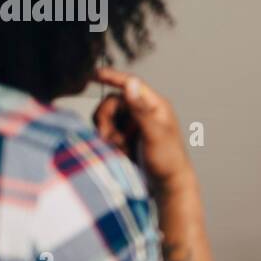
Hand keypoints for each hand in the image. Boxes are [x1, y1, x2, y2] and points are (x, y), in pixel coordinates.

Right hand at [92, 68, 192, 190]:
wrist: (166, 185)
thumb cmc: (168, 160)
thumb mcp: (154, 134)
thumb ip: (140, 110)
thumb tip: (131, 83)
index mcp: (155, 105)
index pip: (131, 84)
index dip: (112, 77)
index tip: (92, 75)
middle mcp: (143, 111)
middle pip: (111, 103)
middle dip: (106, 120)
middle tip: (113, 140)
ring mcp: (133, 124)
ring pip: (106, 118)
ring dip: (108, 133)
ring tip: (121, 149)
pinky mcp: (126, 136)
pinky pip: (106, 131)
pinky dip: (109, 141)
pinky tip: (121, 152)